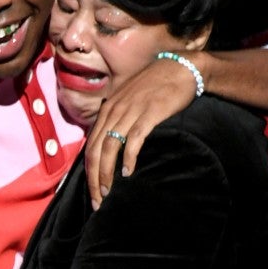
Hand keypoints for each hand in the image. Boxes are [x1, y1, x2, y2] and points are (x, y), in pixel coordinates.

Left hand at [84, 58, 197, 207]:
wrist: (179, 67)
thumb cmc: (155, 86)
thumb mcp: (129, 100)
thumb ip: (117, 119)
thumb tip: (109, 144)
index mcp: (107, 109)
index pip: (90, 145)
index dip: (88, 171)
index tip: (92, 192)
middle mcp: (114, 110)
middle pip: (95, 149)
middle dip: (93, 178)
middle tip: (97, 201)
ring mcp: (131, 111)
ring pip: (109, 147)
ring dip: (106, 172)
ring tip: (108, 192)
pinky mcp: (149, 113)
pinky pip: (134, 139)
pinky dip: (128, 157)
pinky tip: (128, 172)